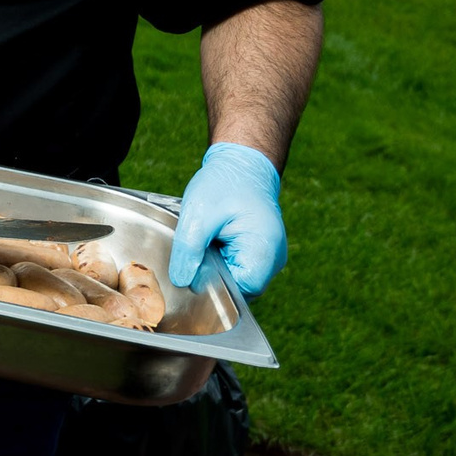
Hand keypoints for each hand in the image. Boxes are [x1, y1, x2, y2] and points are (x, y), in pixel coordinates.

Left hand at [168, 142, 287, 295]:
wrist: (241, 163)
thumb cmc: (224, 184)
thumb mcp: (198, 215)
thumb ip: (189, 252)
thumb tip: (183, 282)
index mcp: (264, 252)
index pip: (238, 292)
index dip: (212, 285)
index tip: (194, 266)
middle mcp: (273, 260)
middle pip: (237, 288)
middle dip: (212, 274)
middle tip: (197, 247)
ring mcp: (268, 257)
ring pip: (235, 278)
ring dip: (215, 265)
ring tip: (207, 239)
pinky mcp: (259, 253)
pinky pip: (236, 266)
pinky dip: (221, 258)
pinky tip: (212, 239)